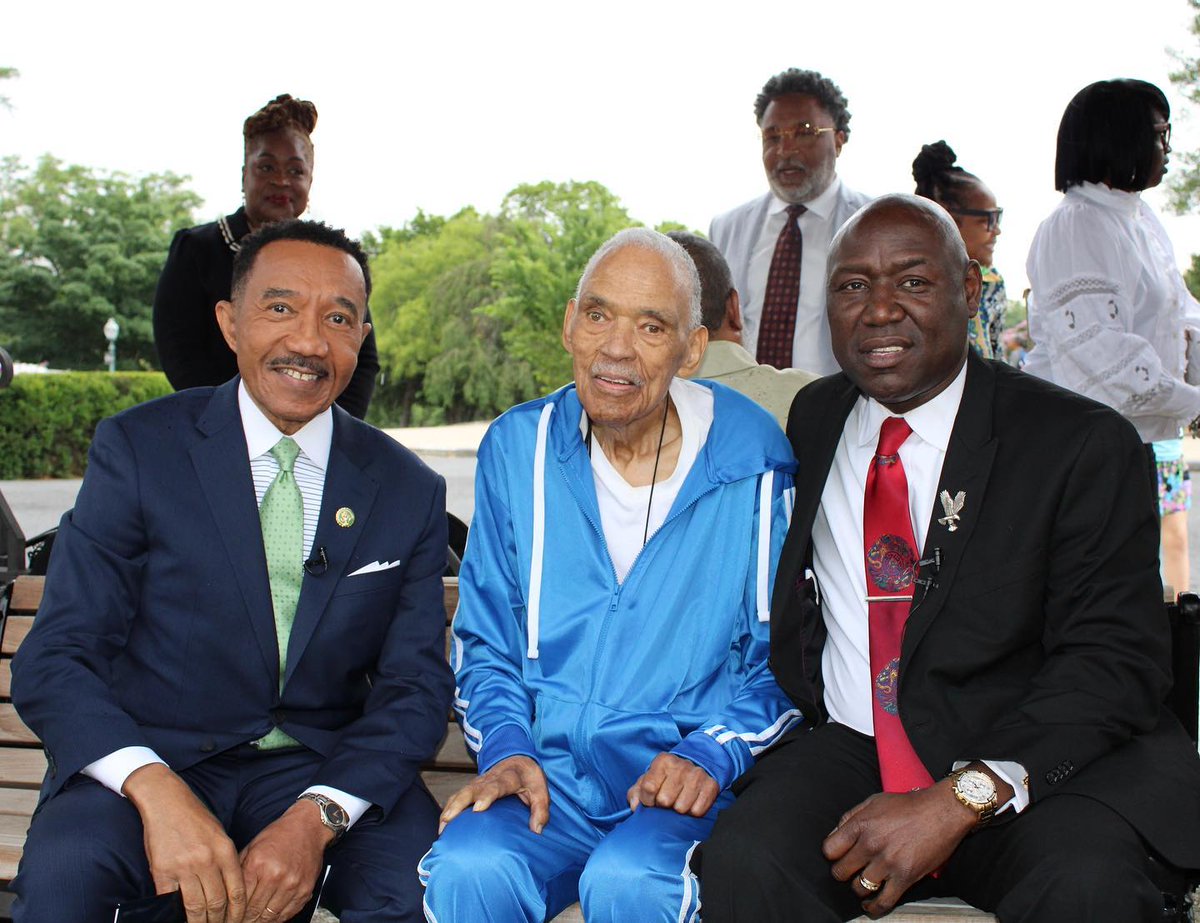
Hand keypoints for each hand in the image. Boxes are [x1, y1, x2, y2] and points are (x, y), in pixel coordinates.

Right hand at [123, 763, 246, 922]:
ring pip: (195, 906)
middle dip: (219, 921)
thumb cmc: (196, 818)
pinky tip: (179, 918)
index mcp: (225, 851)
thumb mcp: (220, 835)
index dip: (237, 913)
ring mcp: (184, 867)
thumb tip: (229, 892)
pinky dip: (175, 912)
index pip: (236, 891)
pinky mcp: (162, 871)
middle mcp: (207, 860)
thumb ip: (226, 861)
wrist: (166, 801)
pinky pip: (169, 900)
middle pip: (217, 903)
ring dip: (199, 922)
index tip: (236, 922)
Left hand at [239, 800, 330, 922]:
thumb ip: (239, 871)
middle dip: (243, 920)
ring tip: (252, 920)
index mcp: (258, 864)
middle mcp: (275, 876)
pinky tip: (269, 917)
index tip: (227, 918)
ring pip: (269, 917)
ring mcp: (292, 885)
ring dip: (259, 921)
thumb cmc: (278, 835)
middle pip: (253, 912)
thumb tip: (227, 895)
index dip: (231, 913)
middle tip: (237, 922)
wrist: (308, 827)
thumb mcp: (252, 847)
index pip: (239, 900)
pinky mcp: (305, 890)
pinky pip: (287, 914)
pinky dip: (276, 919)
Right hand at [438, 756, 548, 833]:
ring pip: (460, 793)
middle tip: (449, 819)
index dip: (486, 796)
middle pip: (471, 789)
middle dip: (459, 803)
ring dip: (450, 808)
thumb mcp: (541, 789)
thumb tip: (536, 830)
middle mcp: (489, 779)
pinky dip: (448, 809)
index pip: (495, 786)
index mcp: (508, 778)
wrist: (516, 759)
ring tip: (442, 827)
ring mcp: (478, 784)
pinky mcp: (471, 790)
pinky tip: (442, 826)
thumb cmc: (528, 778)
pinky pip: (456, 798)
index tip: (478, 808)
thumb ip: (541, 809)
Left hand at [627, 753, 719, 816]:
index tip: (651, 801)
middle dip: (664, 805)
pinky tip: (691, 802)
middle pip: (664, 800)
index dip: (647, 800)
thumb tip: (636, 806)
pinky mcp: (711, 785)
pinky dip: (692, 811)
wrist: (697, 765)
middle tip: (667, 800)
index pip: (649, 787)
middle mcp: (680, 766)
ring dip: (678, 810)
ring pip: (681, 808)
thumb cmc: (667, 777)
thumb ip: (636, 792)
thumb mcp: (649, 779)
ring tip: (679, 800)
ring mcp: (697, 775)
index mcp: (662, 761)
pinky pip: (697, 811)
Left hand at [822, 780, 976, 916]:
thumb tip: (835, 834)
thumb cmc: (908, 805)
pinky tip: (870, 905)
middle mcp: (871, 844)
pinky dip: (873, 907)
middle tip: (850, 871)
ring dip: (859, 888)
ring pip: (859, 887)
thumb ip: (850, 817)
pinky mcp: (905, 877)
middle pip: (841, 871)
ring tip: (863, 883)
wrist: (942, 812)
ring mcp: (888, 862)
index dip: (832, 855)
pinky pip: (883, 901)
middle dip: (842, 873)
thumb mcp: (873, 801)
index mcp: (861, 825)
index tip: (838, 856)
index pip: (830, 850)